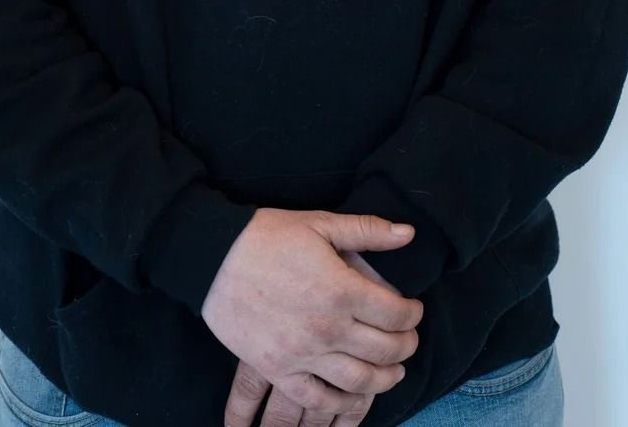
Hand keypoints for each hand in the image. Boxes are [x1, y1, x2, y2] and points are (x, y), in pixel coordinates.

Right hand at [202, 209, 420, 424]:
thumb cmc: (268, 236)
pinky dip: (342, 404)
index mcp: (342, 290)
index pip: (396, 313)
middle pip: (384, 350)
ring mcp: (302, 354)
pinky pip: (317, 398)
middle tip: (409, 339)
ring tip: (393, 371)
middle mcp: (327, 328)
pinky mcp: (278, 369)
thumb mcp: (320, 223)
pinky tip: (354, 397)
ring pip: (359, 381)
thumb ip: (367, 230)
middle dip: (405, 346)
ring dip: (385, 379)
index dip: (412, 314)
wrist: (213, 257)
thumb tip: (409, 233)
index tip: (413, 310)